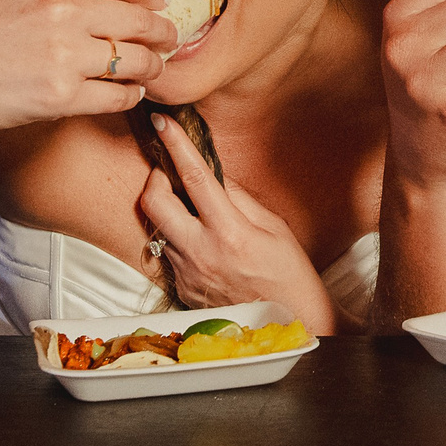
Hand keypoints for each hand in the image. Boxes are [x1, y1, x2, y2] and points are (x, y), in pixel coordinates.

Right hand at [0, 0, 177, 130]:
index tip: (161, 7)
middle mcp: (64, 10)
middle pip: (142, 22)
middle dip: (164, 34)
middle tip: (169, 42)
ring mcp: (64, 55)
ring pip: (139, 60)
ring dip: (152, 67)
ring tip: (152, 70)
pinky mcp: (60, 96)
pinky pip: (119, 95)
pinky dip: (130, 94)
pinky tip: (127, 92)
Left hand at [138, 111, 338, 331]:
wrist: (291, 325)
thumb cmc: (290, 273)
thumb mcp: (274, 227)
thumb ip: (238, 198)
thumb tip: (212, 173)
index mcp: (230, 233)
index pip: (195, 178)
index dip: (176, 145)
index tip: (163, 121)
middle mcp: (202, 254)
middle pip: (154, 203)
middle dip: (155, 179)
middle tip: (170, 174)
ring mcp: (187, 274)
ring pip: (157, 228)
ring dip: (167, 211)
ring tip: (192, 211)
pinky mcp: (181, 290)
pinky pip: (167, 254)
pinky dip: (178, 239)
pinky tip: (201, 243)